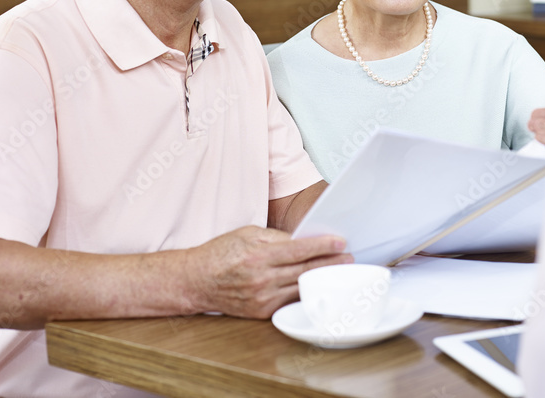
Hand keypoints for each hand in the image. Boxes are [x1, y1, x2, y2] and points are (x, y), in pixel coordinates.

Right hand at [184, 226, 351, 318]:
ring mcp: (261, 298)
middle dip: (330, 263)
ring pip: (301, 288)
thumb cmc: (221, 253)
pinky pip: (289, 302)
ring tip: (338, 271)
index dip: (323, 246)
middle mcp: (261, 279)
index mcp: (259, 255)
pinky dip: (304, 293)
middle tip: (348, 257)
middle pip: (305, 270)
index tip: (340, 242)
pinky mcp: (260, 312)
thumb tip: (304, 239)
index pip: (299, 250)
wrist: (196, 281)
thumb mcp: (248, 233)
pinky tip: (316, 287)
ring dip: (322, 279)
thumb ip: (277, 236)